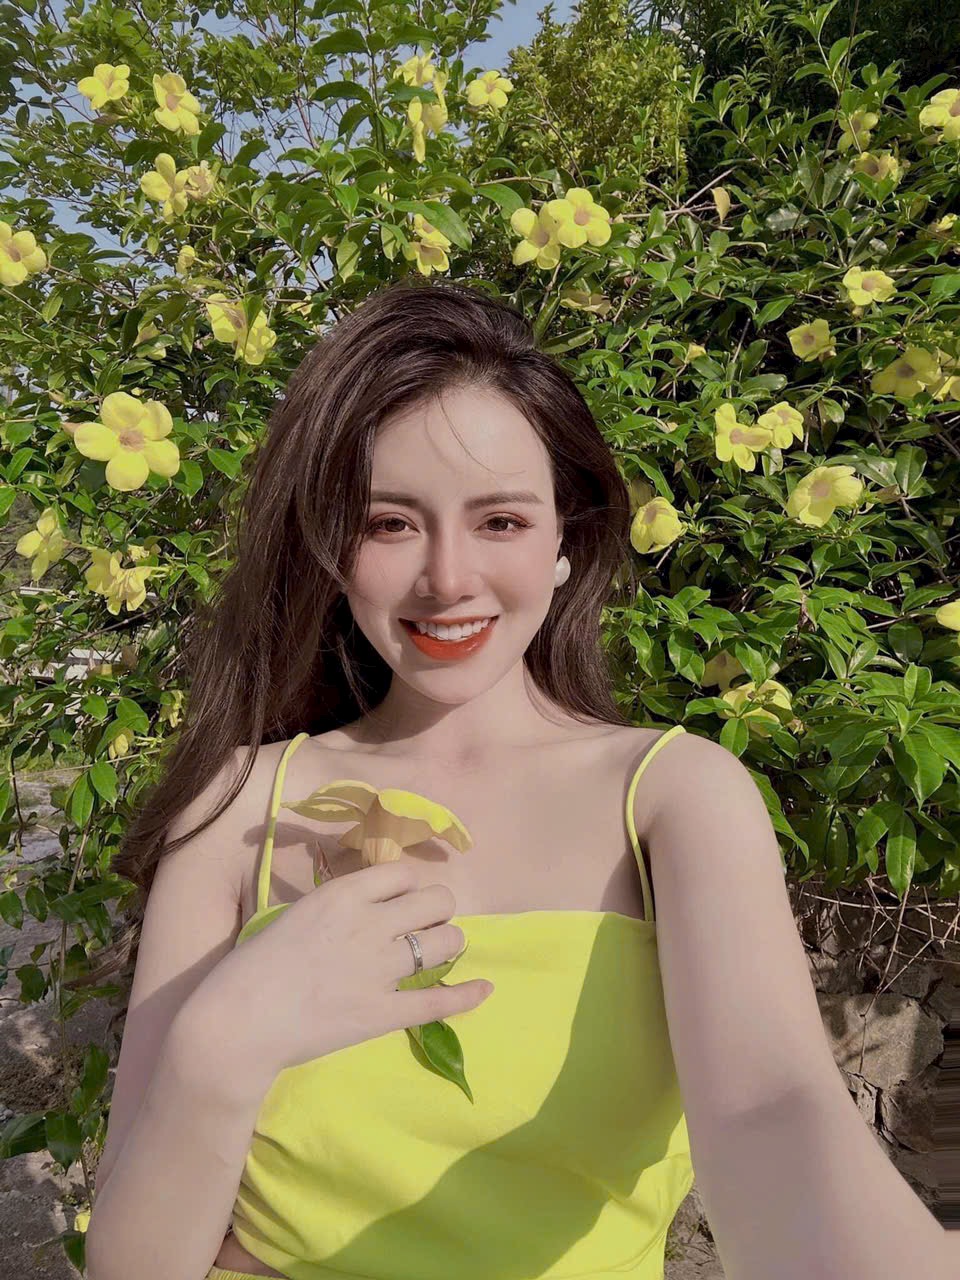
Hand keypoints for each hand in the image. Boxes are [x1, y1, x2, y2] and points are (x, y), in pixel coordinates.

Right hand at [178, 860, 492, 1088]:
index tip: (406, 899)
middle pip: (436, 900)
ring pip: (444, 941)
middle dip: (438, 909)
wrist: (236, 1024)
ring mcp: (379, 970)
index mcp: (343, 895)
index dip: (409, 886)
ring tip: (443, 949)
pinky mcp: (383, 1013)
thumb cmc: (251, 968)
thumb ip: (336, 908)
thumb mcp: (295, 915)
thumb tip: (365, 907)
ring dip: (449, 942)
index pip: (403, 874)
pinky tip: (485, 988)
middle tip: (427, 923)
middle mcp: (370, 924)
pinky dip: (466, 995)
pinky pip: (438, 1000)